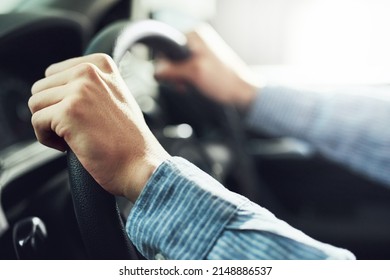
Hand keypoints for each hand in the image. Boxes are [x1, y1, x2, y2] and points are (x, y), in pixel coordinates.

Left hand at [28, 53, 169, 201]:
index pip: (53, 73)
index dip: (61, 99)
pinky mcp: (69, 111)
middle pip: (41, 88)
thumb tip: (58, 86)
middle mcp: (89, 71)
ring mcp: (80, 90)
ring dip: (49, 125)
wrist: (139, 163)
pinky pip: (36, 122)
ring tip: (74, 136)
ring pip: (35, 103)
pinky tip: (70, 145)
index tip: (81, 115)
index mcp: (100, 64)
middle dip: (52, 112)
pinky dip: (47, 139)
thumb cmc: (127, 138)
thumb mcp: (115, 96)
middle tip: (77, 129)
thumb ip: (91, 84)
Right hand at [154, 24, 258, 108]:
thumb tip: (156, 70)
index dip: (164, 61)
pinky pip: (185, 68)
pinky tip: (190, 85)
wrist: (242, 92)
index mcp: (195, 34)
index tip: (171, 75)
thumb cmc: (223, 80)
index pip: (167, 43)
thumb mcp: (194, 73)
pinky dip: (185, 78)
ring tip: (187, 86)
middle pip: (170, 54)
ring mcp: (200, 50)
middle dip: (172, 71)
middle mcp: (197, 38)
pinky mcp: (203, 61)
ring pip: (177, 63)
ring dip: (178, 77)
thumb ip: (172, 69)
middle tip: (181, 83)